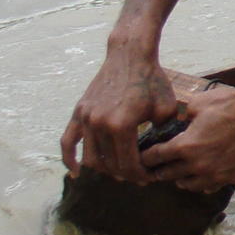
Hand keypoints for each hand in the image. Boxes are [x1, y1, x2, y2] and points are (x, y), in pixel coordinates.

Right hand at [61, 44, 179, 182]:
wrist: (130, 55)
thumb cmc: (152, 80)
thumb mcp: (166, 108)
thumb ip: (162, 134)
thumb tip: (159, 154)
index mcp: (121, 126)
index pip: (127, 163)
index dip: (139, 175)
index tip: (148, 178)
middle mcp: (99, 124)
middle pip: (108, 164)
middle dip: (124, 174)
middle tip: (137, 176)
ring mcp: (85, 118)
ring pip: (90, 157)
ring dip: (104, 169)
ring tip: (118, 171)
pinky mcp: (78, 112)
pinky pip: (68, 141)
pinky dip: (70, 159)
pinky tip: (76, 172)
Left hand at [139, 83, 234, 192]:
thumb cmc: (230, 104)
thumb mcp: (198, 103)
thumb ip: (183, 116)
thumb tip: (180, 122)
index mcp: (185, 146)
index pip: (155, 158)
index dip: (146, 158)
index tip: (142, 158)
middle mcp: (197, 165)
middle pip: (168, 175)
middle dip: (160, 171)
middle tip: (156, 169)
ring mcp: (215, 174)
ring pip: (188, 185)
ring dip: (181, 179)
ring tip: (179, 175)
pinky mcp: (231, 176)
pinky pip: (211, 186)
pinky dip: (204, 183)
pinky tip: (204, 176)